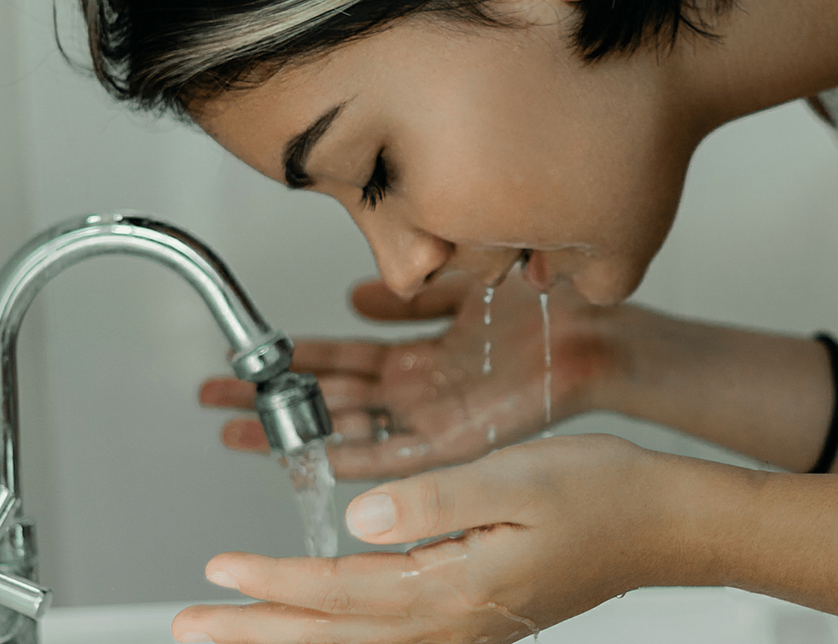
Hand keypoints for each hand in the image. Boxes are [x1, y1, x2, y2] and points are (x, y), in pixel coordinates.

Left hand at [172, 435, 700, 643]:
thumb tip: (358, 516)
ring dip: (293, 640)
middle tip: (192, 628)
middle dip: (258, 635)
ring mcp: (466, 627)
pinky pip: (392, 638)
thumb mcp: (517, 479)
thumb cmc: (600, 493)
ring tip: (239, 633)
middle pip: (337, 638)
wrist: (660, 524)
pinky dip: (343, 636)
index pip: (341, 593)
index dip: (274, 585)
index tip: (218, 574)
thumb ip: (434, 500)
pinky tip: (325, 626)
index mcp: (457, 588)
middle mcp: (455, 622)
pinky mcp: (477, 616)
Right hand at [201, 272, 613, 477]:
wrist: (594, 332)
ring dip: (298, 431)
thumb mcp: (458, 287)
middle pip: (332, 397)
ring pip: (351, 429)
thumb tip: (356, 293)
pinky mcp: (458, 440)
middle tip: (217, 398)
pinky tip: (315, 459)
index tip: (250, 357)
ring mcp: (434, 417)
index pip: (341, 359)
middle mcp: (419, 389)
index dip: (293, 359)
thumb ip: (408, 296)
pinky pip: (398, 456)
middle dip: (274, 398)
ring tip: (241, 431)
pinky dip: (356, 458)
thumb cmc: (540, 307)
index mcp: (420, 355)